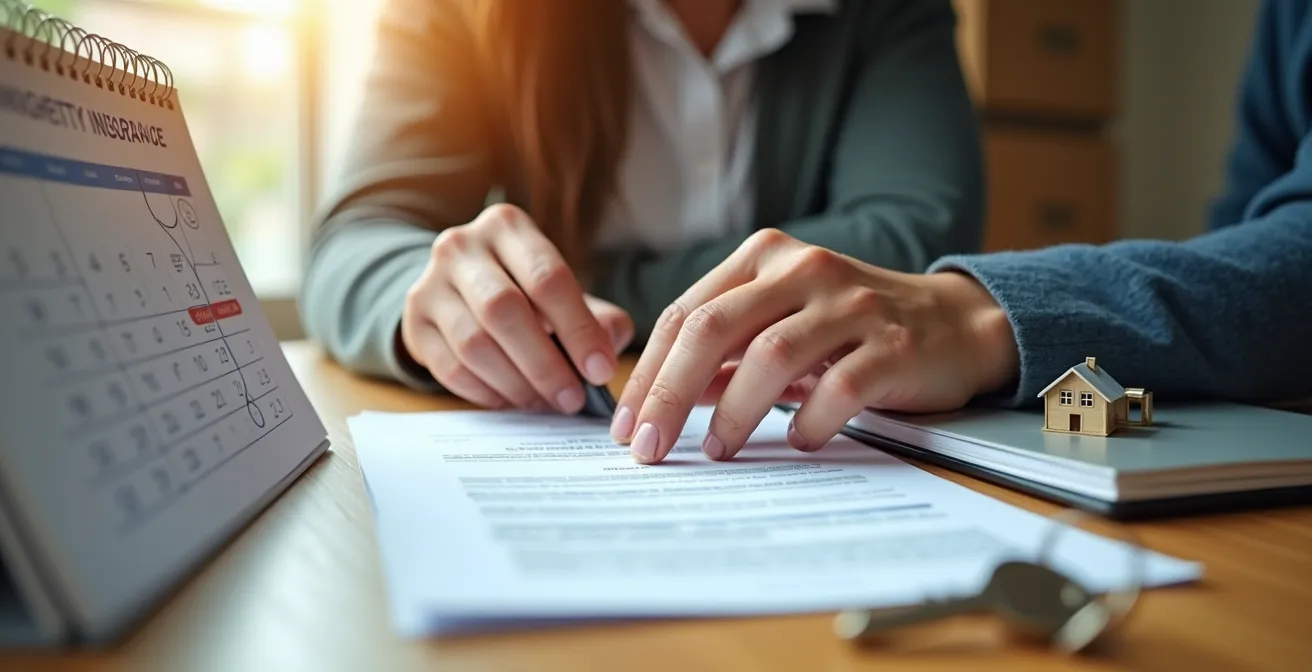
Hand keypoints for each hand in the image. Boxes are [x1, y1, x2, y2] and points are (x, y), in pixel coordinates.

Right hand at [399, 204, 632, 411]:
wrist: (459, 288)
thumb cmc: (525, 290)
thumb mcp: (562, 291)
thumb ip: (596, 318)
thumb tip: (605, 356)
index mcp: (507, 227)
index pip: (548, 277)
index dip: (578, 328)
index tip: (600, 370)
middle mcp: (461, 246)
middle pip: (505, 309)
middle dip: (545, 363)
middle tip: (572, 398)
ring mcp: (429, 283)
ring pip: (474, 342)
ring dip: (516, 382)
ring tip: (545, 403)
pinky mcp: (414, 322)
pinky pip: (450, 368)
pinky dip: (486, 392)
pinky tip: (512, 400)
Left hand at [609, 229, 1017, 463]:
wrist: (955, 325)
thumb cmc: (853, 330)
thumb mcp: (782, 329)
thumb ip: (724, 357)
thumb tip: (658, 401)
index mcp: (765, 258)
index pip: (686, 313)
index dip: (647, 372)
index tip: (625, 424)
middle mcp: (803, 269)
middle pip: (712, 328)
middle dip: (669, 393)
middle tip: (648, 447)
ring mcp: (851, 304)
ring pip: (769, 355)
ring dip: (734, 412)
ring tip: (718, 450)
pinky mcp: (893, 345)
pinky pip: (839, 387)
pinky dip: (810, 420)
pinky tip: (798, 441)